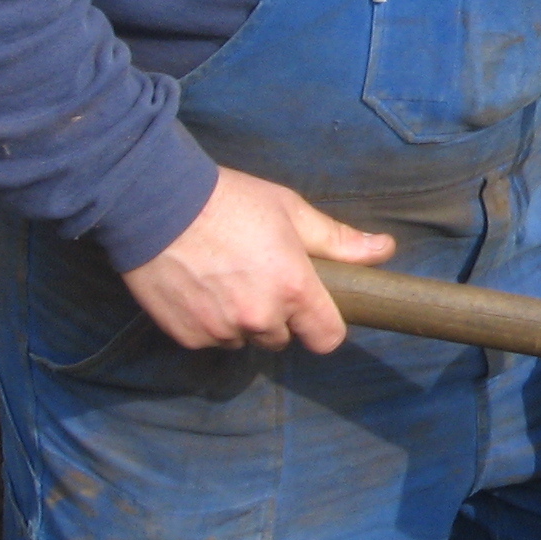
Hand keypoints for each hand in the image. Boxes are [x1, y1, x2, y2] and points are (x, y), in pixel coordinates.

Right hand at [123, 166, 394, 352]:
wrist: (156, 203)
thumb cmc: (229, 200)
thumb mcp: (290, 211)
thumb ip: (338, 240)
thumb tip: (384, 250)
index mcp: (294, 289)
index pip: (327, 339)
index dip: (323, 325)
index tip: (313, 308)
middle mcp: (260, 318)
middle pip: (282, 338)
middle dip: (277, 315)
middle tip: (259, 276)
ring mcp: (221, 330)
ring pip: (244, 339)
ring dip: (241, 320)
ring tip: (224, 277)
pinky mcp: (187, 336)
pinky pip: (210, 338)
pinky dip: (208, 321)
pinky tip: (199, 286)